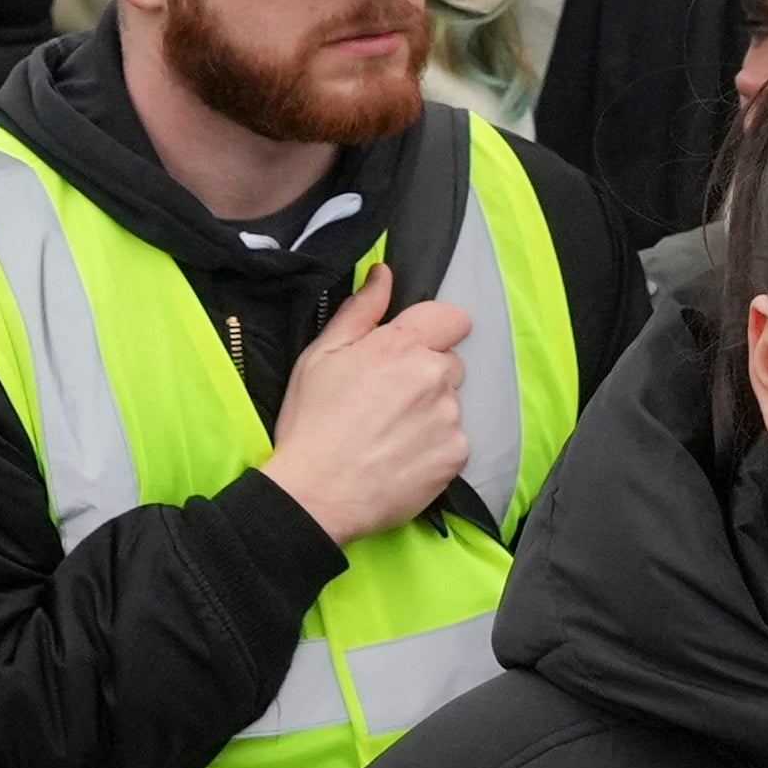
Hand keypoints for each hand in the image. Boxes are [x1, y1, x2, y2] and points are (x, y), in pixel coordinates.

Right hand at [256, 268, 477, 552]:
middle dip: (425, 374)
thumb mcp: (321, 356)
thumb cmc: (312, 423)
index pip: (453, 317)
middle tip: (385, 399)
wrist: (317, 494)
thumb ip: (361, 311)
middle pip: (449, 364)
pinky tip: (400, 457)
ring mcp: (450, 419)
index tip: (413, 347)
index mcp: (402, 346)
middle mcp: (434, 378)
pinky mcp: (456, 456)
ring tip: (388, 434)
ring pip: (450, 404)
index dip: (434, 329)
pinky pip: (454, 441)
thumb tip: (384, 274)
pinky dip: (433, 447)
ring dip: (429, 412)